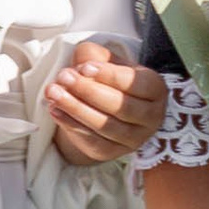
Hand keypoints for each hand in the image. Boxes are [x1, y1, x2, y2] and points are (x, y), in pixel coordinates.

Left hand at [45, 41, 166, 165]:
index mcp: (155, 89)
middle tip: (63, 77)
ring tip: (53, 92)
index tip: (84, 67)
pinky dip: (71, 125)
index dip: (109, 75)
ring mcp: (134, 138)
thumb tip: (81, 67)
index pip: (135, 83)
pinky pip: (92, 141)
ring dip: (75, 108)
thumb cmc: (109, 79)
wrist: (105, 108)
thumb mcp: (107, 61)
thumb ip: (95, 56)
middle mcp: (151, 117)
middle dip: (88, 91)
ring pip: (105, 126)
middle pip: (120, 106)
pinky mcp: (113, 152)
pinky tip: (54, 110)